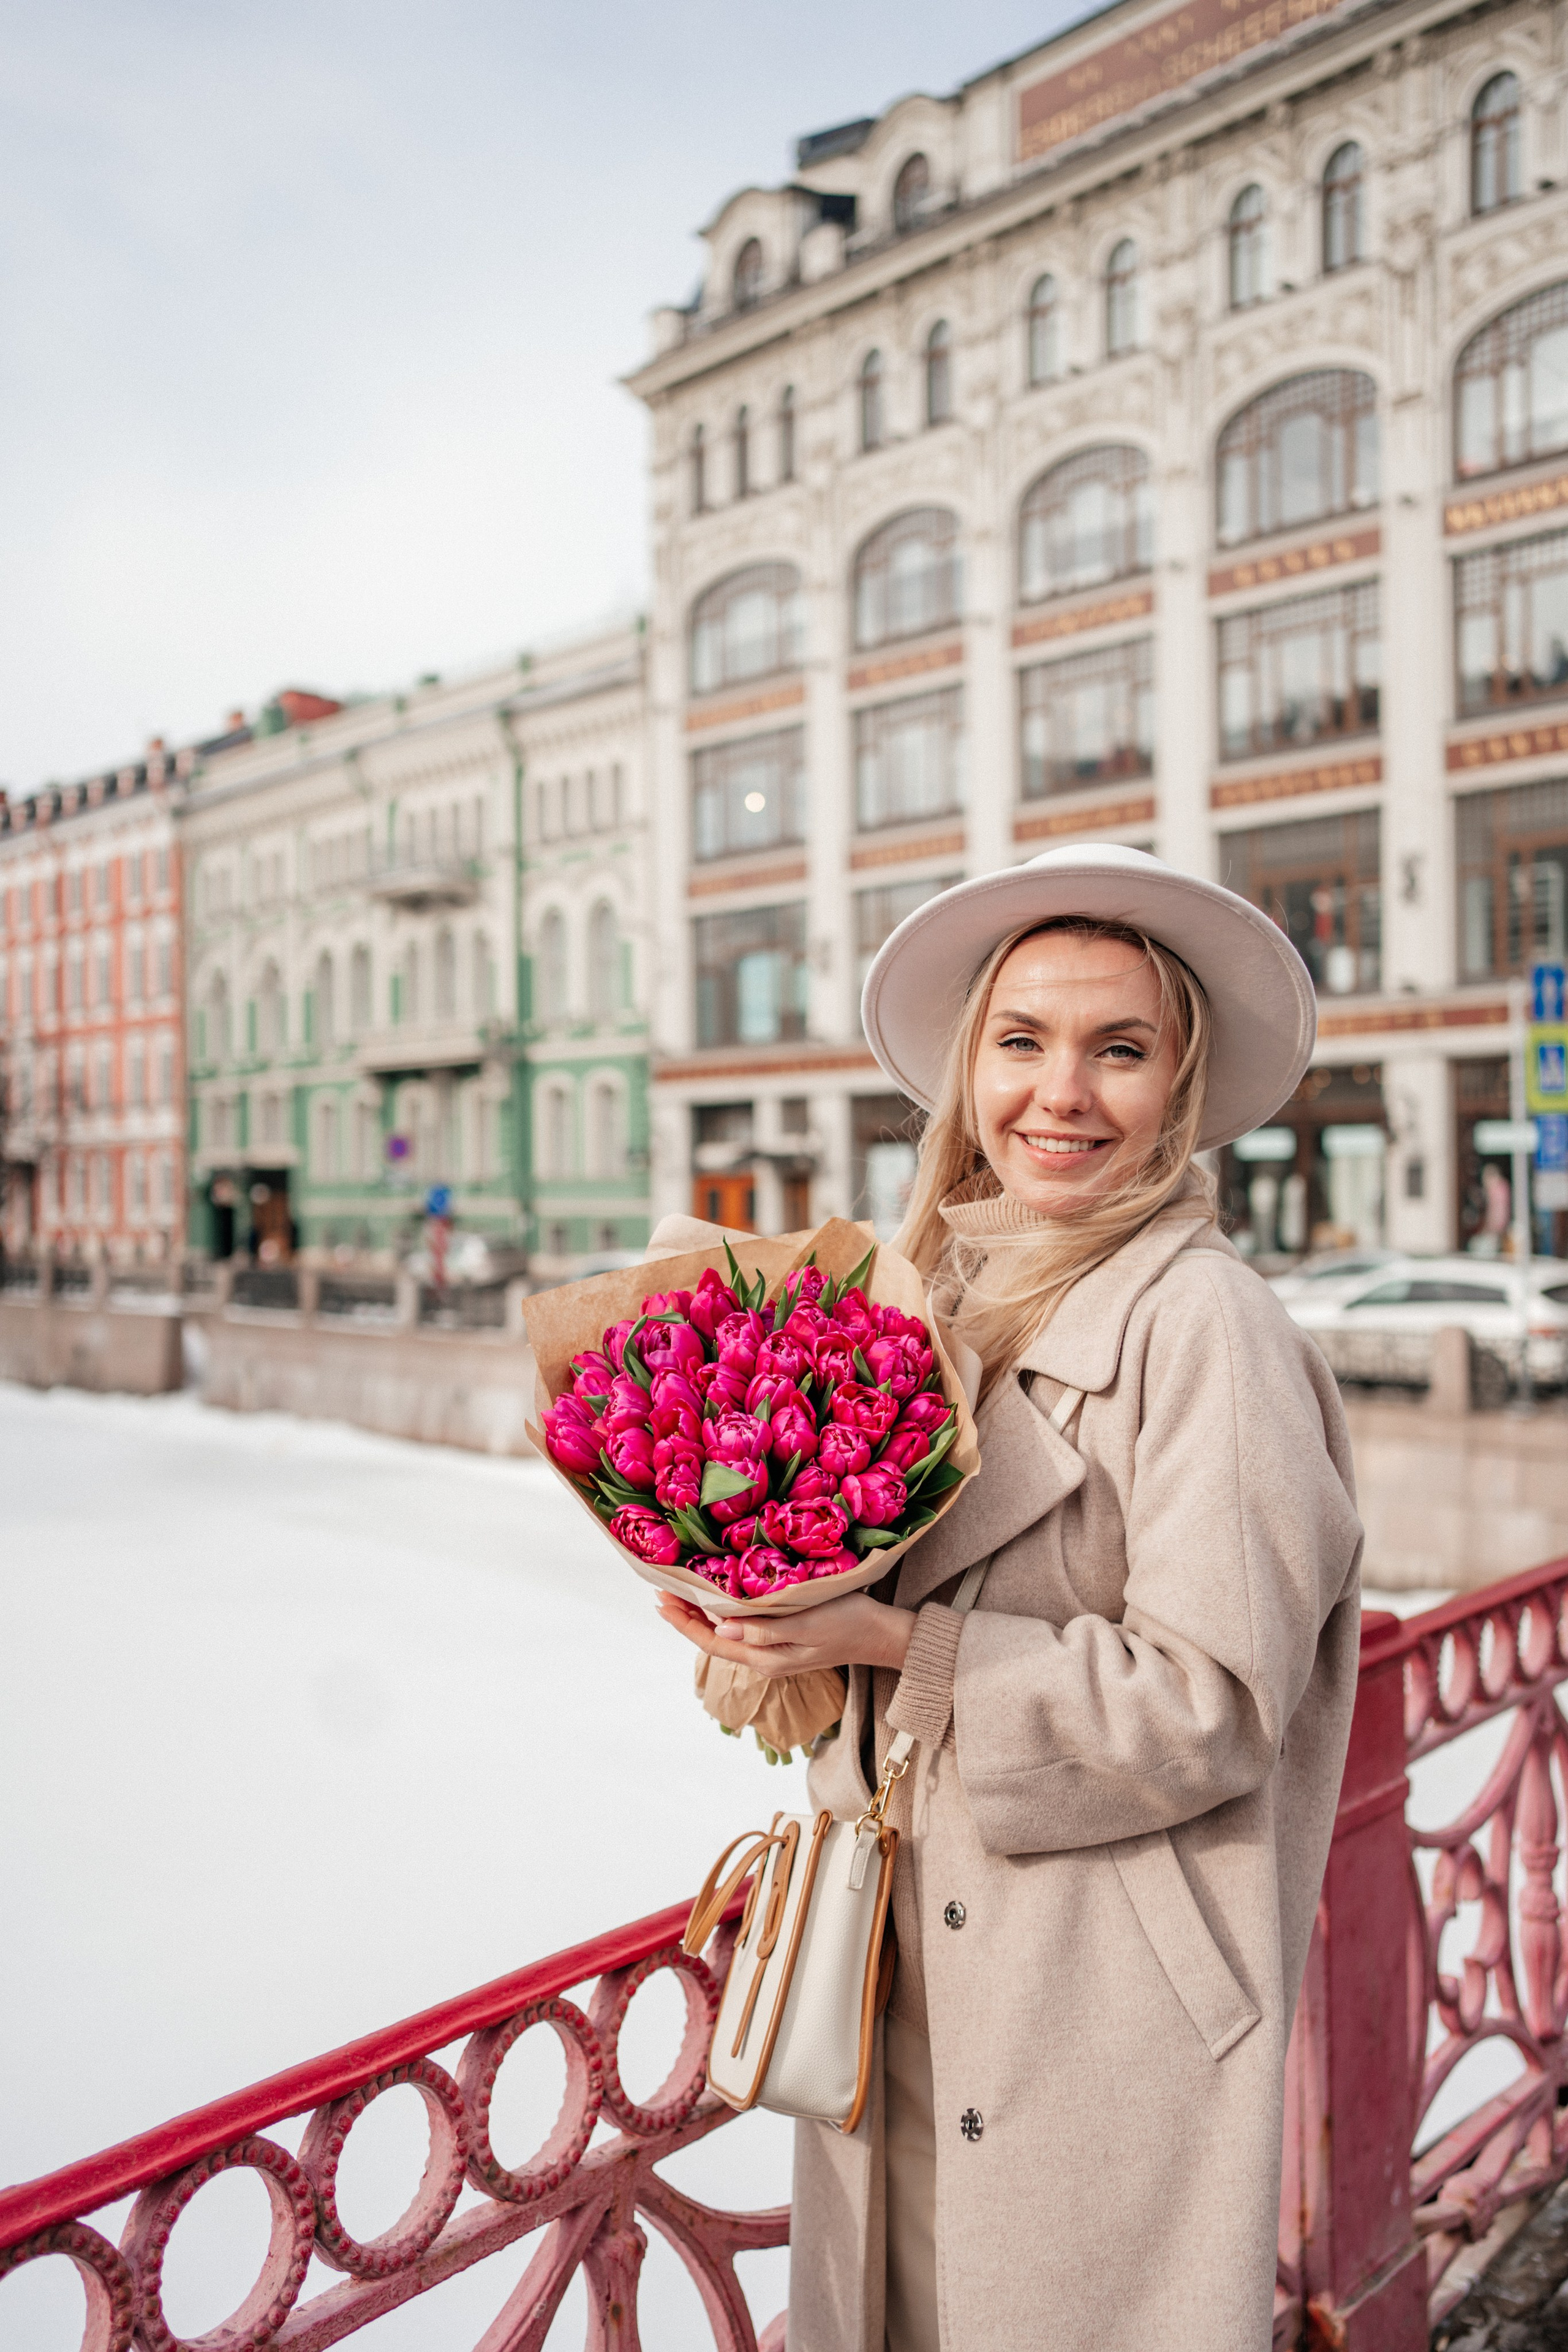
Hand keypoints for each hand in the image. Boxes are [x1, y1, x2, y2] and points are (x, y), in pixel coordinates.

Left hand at [655, 1590, 914, 1679]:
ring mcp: (773, 1650)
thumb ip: (765, 1629)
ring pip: (726, 1633)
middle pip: (713, 1638)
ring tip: (683, 1587)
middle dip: (686, 1614)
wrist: (881, 1634)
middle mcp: (763, 1658)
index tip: (661, 1598)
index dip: (683, 1621)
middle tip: (663, 1586)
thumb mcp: (806, 1623)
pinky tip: (721, 1595)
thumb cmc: (847, 1623)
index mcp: (764, 1657)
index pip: (710, 1641)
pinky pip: (743, 1627)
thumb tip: (721, 1630)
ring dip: (703, 1612)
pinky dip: (725, 1611)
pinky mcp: (783, 1639)